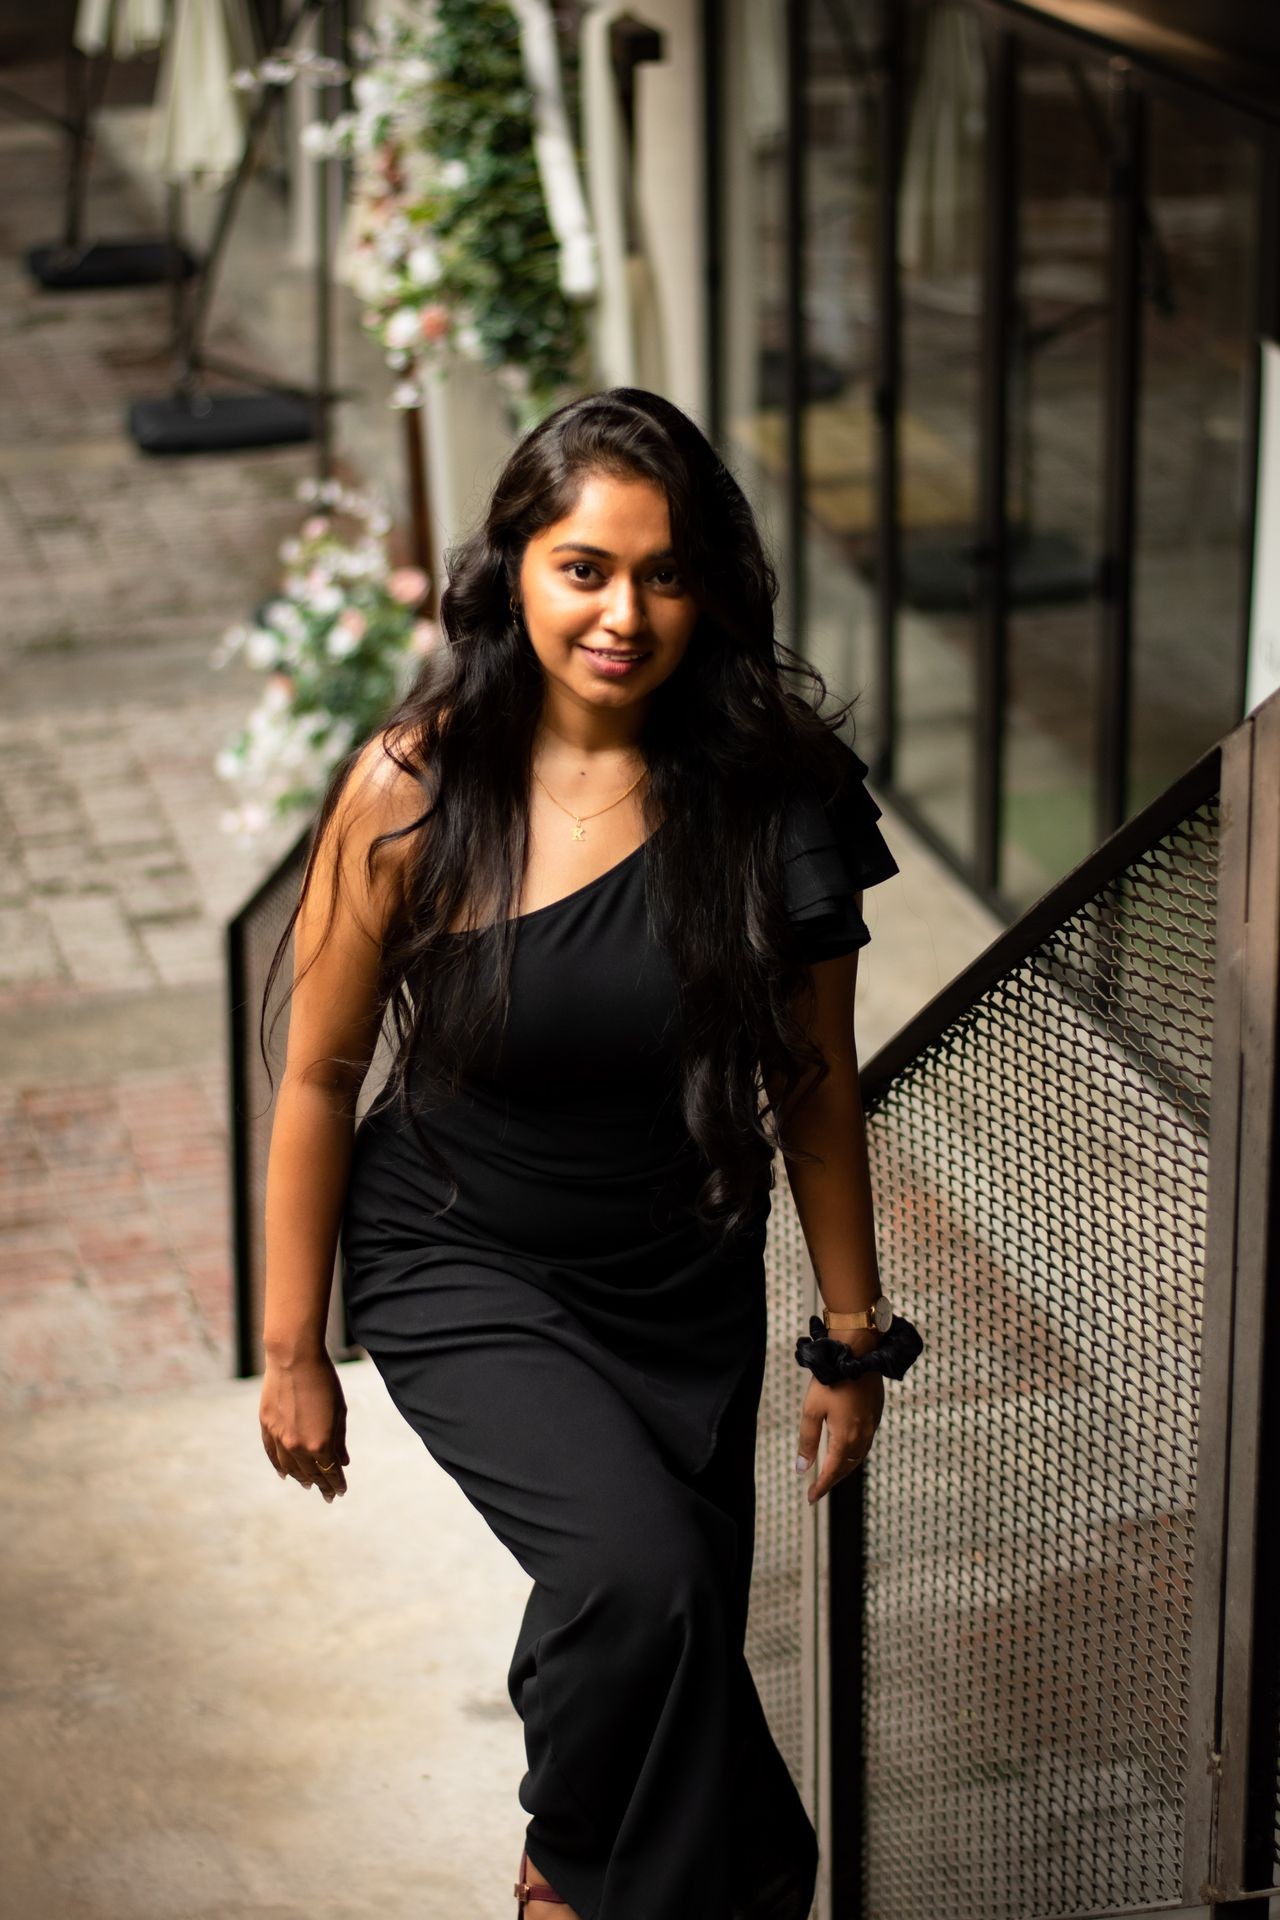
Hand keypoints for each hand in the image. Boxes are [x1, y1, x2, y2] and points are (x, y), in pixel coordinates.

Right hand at [259, 1348, 348, 1502]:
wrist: (294, 1359)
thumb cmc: (324, 1382)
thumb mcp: (339, 1412)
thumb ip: (339, 1440)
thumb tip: (343, 1462)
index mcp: (320, 1444)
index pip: (330, 1473)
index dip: (336, 1484)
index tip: (340, 1491)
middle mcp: (297, 1446)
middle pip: (311, 1473)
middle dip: (321, 1485)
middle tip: (327, 1495)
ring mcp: (279, 1438)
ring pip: (290, 1467)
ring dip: (300, 1478)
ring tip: (308, 1484)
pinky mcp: (266, 1426)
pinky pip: (272, 1454)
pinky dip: (279, 1466)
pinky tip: (285, 1474)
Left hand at [795, 1370, 883, 1504]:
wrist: (857, 1355)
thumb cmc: (832, 1381)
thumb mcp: (812, 1411)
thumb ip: (807, 1441)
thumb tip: (802, 1468)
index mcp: (845, 1438)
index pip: (832, 1472)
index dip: (821, 1487)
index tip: (810, 1498)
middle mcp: (862, 1437)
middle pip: (847, 1468)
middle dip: (832, 1480)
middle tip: (818, 1488)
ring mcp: (871, 1426)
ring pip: (858, 1457)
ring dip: (844, 1468)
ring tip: (831, 1473)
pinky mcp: (876, 1415)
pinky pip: (865, 1444)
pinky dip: (854, 1454)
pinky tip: (847, 1450)